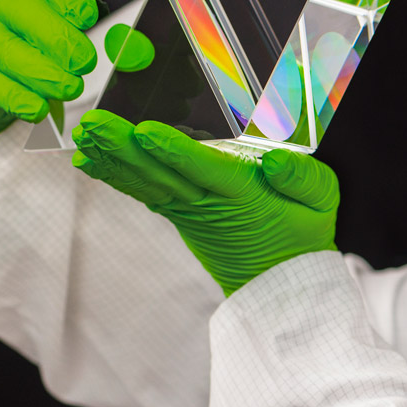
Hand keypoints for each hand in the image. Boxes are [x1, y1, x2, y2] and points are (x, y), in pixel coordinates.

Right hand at [0, 0, 99, 141]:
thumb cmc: (33, 32)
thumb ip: (90, 28)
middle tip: (84, 60)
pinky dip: (16, 97)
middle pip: (13, 7)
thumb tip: (136, 50)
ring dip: (38, 71)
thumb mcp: (59, 16)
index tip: (88, 17)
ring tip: (69, 88)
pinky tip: (38, 109)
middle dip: (52, 35)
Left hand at [70, 112, 338, 294]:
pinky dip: (115, 175)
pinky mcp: (179, 212)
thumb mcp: (322, 200)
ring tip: (84, 136)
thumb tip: (275, 161)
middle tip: (94, 126)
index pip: (207, 171)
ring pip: (146, 182)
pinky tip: (90, 160)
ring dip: (113, 158)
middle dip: (125, 149)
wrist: (282, 280)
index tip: (146, 132)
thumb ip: (302, 178)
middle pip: (162, 174)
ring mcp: (189, 210)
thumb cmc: (302, 231)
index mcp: (244, 195)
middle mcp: (209, 203)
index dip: (175, 151)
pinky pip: (143, 191)